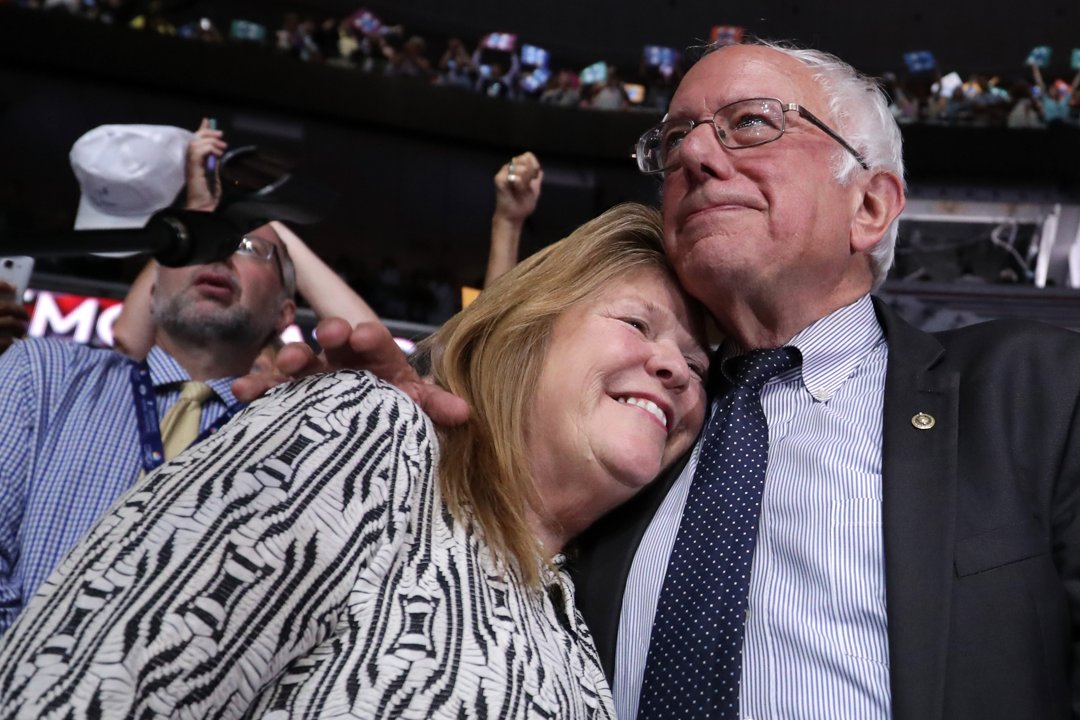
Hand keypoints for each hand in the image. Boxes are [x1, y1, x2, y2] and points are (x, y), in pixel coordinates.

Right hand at [0, 282, 28, 354]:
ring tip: (21, 333)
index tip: (13, 287)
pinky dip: (10, 342)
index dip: (1, 285)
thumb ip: (1, 309)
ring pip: (8, 323)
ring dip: (18, 327)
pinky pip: (6, 342)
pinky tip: (11, 344)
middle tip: (26, 316)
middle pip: (4, 308)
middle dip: (18, 311)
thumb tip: (12, 294)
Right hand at [184, 118, 227, 211]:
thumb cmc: (209, 195)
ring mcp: (190, 165)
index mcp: (195, 161)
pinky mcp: (192, 169)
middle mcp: (190, 161)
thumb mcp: (214, 174)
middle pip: (194, 139)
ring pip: (195, 143)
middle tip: (221, 134)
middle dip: (207, 132)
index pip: (196, 141)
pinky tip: (217, 154)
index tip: (207, 121)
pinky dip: (208, 149)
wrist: (205, 208)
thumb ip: (213, 162)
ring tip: (222, 146)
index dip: (202, 130)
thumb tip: (216, 151)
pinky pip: (197, 152)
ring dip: (210, 141)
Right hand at [231, 318, 470, 425]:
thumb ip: (434, 405)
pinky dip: (259, 388)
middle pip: (336, 342)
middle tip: (326, 334)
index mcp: (378, 358)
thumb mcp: (413, 402)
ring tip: (287, 361)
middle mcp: (345, 361)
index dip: (369, 336)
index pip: (375, 340)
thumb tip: (464, 412)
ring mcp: (316, 377)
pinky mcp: (293, 396)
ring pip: (303, 362)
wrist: (368, 425)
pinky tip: (242, 390)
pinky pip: (273, 389)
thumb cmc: (393, 404)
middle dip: (331, 335)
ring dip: (294, 358)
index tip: (362, 334)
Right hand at [494, 152, 542, 223]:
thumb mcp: (534, 190)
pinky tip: (517, 190)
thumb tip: (540, 171)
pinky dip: (520, 184)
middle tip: (527, 184)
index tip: (534, 178)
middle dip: (531, 173)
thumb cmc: (522, 204)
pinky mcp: (499, 179)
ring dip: (525, 181)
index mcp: (517, 168)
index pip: (528, 156)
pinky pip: (515, 176)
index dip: (534, 165)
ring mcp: (504, 172)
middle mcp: (510, 168)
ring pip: (522, 168)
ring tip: (521, 189)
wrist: (514, 216)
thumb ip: (537, 179)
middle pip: (525, 159)